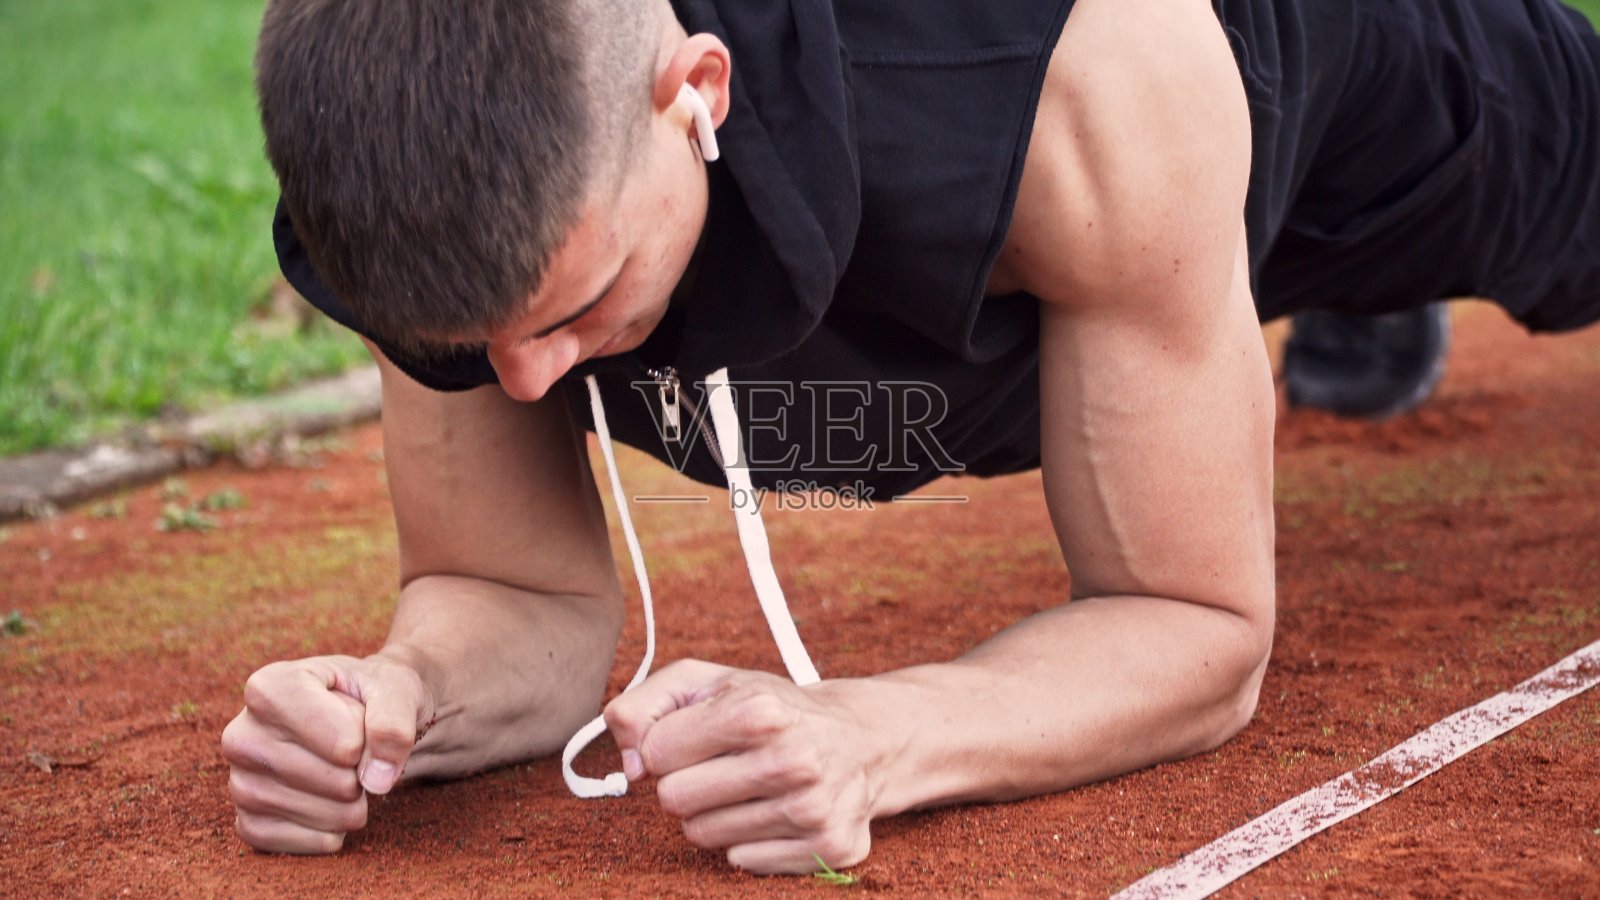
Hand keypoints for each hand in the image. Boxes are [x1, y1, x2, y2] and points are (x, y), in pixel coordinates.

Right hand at [220, 654, 433, 853]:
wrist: (359, 719)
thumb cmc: (372, 697)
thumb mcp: (395, 689)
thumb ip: (393, 723)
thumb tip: (378, 780)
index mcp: (270, 688)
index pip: (342, 741)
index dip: (367, 738)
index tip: (359, 717)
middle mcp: (242, 735)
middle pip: (334, 780)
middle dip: (362, 771)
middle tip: (354, 748)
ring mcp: (240, 782)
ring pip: (322, 814)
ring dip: (352, 802)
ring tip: (343, 771)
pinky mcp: (248, 822)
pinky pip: (304, 842)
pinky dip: (332, 830)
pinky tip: (331, 802)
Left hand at [604, 660, 877, 873]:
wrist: (861, 738)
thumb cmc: (771, 709)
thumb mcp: (707, 682)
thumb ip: (644, 705)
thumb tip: (630, 765)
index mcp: (758, 710)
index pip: (656, 752)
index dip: (667, 745)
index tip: (696, 738)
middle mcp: (791, 759)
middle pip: (674, 799)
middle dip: (686, 783)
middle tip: (720, 766)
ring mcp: (813, 808)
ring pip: (702, 835)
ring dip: (714, 813)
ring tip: (748, 787)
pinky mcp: (829, 846)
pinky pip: (740, 861)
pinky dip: (748, 840)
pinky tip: (774, 811)